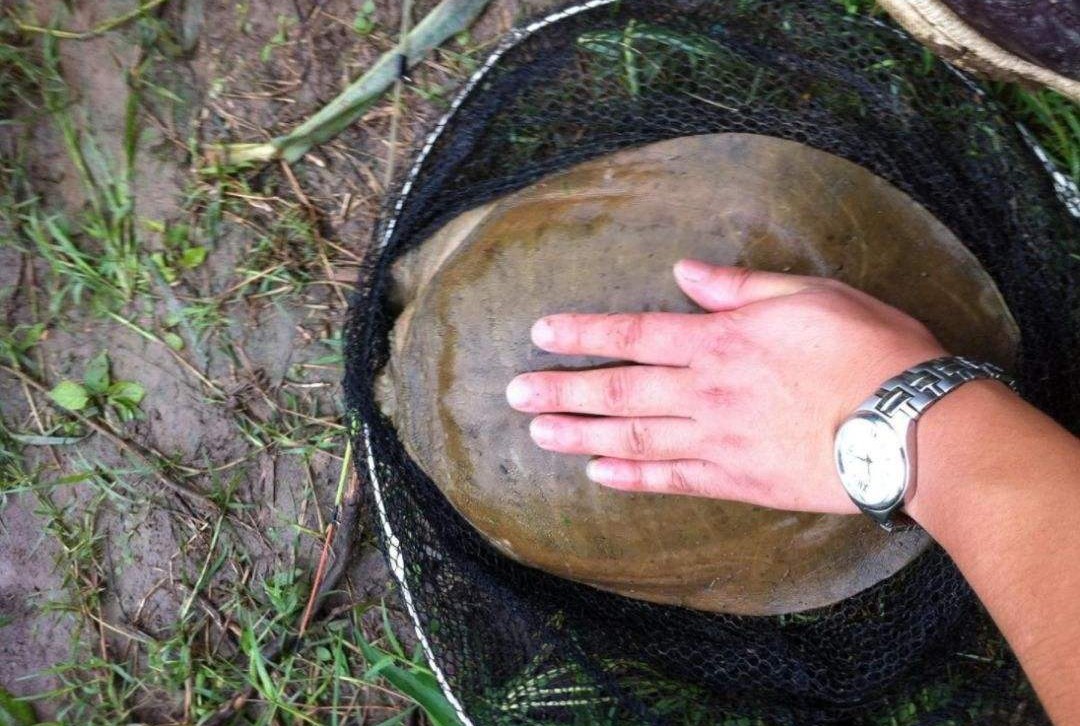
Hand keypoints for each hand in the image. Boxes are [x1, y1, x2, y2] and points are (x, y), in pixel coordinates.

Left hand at [505, 259, 945, 513]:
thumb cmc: (870, 349)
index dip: (584, 333)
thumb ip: (740, 287)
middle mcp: (707, 391)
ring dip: (580, 435)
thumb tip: (687, 271)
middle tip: (514, 393)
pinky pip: (672, 481)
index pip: (635, 334)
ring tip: (537, 432)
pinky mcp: (738, 481)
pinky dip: (632, 478)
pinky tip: (598, 475)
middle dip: (561, 390)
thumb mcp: (809, 294)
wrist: (912, 426)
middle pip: (618, 391)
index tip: (541, 334)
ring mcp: (718, 440)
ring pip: (633, 438)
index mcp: (721, 340)